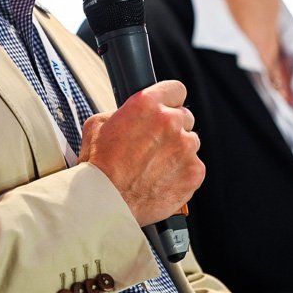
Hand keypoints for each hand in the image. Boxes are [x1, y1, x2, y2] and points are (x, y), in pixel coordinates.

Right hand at [79, 80, 203, 226]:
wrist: (106, 202)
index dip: (170, 100)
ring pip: (190, 143)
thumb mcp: (97, 125)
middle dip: (172, 129)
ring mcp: (185, 147)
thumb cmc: (99, 168)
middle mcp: (170, 122)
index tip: (167, 109)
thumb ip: (121, 113)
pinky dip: (182, 174)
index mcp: (147, 105)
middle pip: (184, 117)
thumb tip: (131, 115)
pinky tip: (162, 180)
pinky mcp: (194, 172)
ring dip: (178, 152)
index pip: (176, 90)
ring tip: (155, 167)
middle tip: (154, 145)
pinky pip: (195, 167)